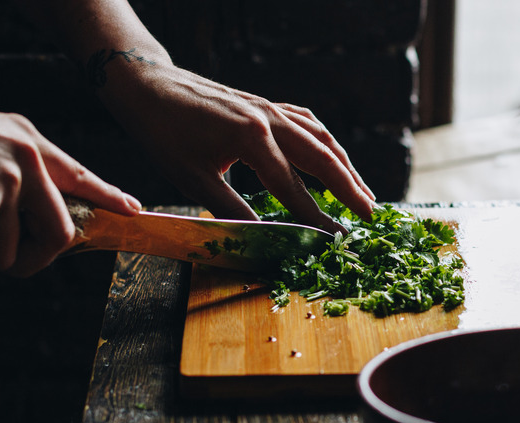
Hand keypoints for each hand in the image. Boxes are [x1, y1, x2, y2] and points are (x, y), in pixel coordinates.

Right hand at [0, 100, 140, 275]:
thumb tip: (33, 218)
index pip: (79, 175)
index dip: (108, 196)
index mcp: (24, 140)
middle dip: (33, 259)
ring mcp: (7, 176)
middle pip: (59, 233)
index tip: (133, 210)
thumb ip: (11, 171)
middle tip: (8, 262)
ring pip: (10, 251)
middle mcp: (25, 155)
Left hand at [99, 63, 376, 232]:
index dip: (317, 217)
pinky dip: (325, 142)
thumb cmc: (164, 133)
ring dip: (344, 165)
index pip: (293, 187)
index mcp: (251, 138)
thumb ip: (232, 210)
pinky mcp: (266, 104)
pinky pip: (307, 122)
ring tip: (362, 190)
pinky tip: (332, 155)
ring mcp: (270, 107)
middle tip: (371, 214)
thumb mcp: (194, 179)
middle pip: (322, 157)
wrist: (148, 86)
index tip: (337, 239)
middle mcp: (269, 118)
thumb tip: (262, 238)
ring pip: (320, 137)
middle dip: (350, 188)